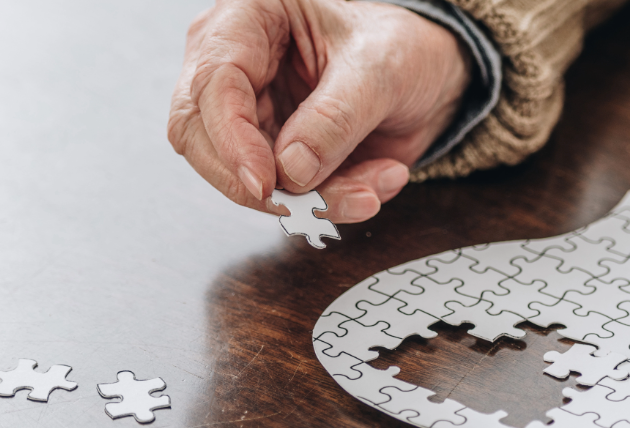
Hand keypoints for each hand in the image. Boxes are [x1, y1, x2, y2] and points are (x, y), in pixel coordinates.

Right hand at [168, 0, 470, 221]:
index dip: (231, 140)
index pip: (212, 83)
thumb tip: (291, 168)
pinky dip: (331, 201)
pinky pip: (285, 195)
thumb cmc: (399, 47)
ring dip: (310, 198)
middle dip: (256, 182)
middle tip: (310, 206)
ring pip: (243, 177)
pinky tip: (378, 180)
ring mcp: (250, 113)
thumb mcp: (380, 69)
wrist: (429, 74)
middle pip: (201, 137)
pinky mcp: (273, 153)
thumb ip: (336, 117)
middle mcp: (236, 66)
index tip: (266, 182)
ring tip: (371, 189)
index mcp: (248, 19)